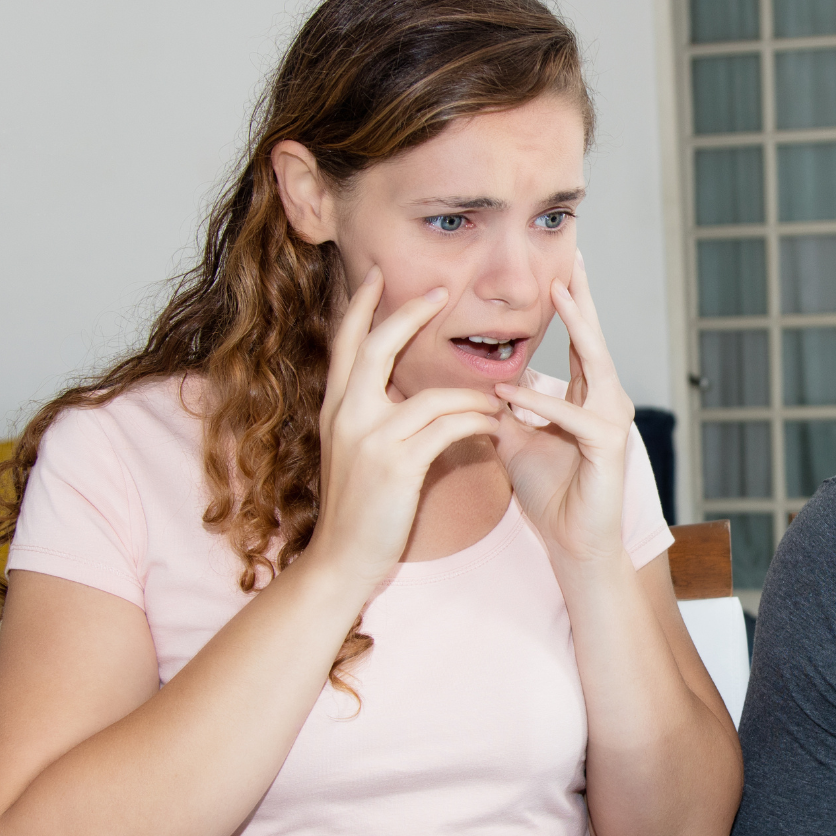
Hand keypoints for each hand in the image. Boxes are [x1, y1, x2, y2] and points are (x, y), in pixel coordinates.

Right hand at [307, 267, 499, 589]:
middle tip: (441, 293)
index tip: (379, 277)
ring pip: (433, 396)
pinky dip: (477, 424)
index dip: (361, 308)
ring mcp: (371, 439)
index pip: (346, 345)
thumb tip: (395, 392)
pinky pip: (449, 429)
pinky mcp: (397, 465)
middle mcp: (347, 415)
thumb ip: (370, 417)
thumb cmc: (357, 508)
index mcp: (336, 408)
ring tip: (499, 401)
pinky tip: (495, 429)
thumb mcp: (353, 451)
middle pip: (377, 347)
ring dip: (473, 396)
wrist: (341, 558)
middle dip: (409, 315)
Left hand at [494, 254, 634, 565]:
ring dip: (577, 330)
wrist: (573, 541)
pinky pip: (574, 418)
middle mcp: (607, 403)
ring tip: (558, 295)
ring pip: (596, 366)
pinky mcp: (608, 449)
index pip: (581, 342)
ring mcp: (612, 423)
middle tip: (572, 258)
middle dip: (584, 299)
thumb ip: (502, 408)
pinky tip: (514, 393)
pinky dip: (543, 405)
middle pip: (596, 340)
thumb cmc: (551, 493)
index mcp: (588, 397)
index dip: (571, 306)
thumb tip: (477, 381)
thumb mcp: (515, 439)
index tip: (559, 268)